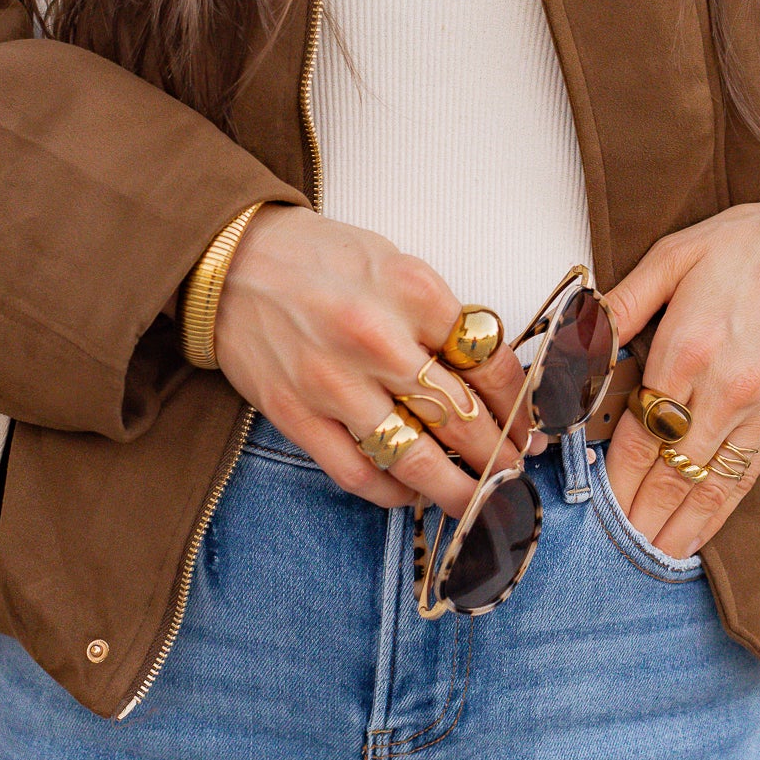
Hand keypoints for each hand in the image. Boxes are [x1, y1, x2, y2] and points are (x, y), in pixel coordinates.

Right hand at [212, 207, 529, 513]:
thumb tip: (488, 377)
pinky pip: (359, 474)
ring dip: (457, 490)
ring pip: (416, 460)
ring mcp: (333, 382)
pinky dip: (394, 494)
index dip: (520, 407)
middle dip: (499, 456)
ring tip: (480, 501)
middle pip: (463, 418)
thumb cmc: (318, 259)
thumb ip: (439, 317)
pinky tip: (412, 493)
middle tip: (515, 472)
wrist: (230, 261)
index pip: (490, 364)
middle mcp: (376, 338)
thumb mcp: (394, 263)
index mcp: (411, 291)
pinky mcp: (297, 415)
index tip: (529, 429)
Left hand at [604, 199, 759, 558]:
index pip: (637, 433)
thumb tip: (580, 334)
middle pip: (668, 473)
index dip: (612, 476)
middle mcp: (722, 392)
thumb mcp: (676, 254)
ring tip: (647, 559)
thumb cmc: (756, 244)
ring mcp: (757, 412)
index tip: (591, 503)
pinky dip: (718, 514)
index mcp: (686, 350)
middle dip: (637, 516)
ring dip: (675, 528)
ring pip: (707, 488)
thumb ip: (624, 302)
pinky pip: (744, 479)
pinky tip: (698, 537)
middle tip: (609, 552)